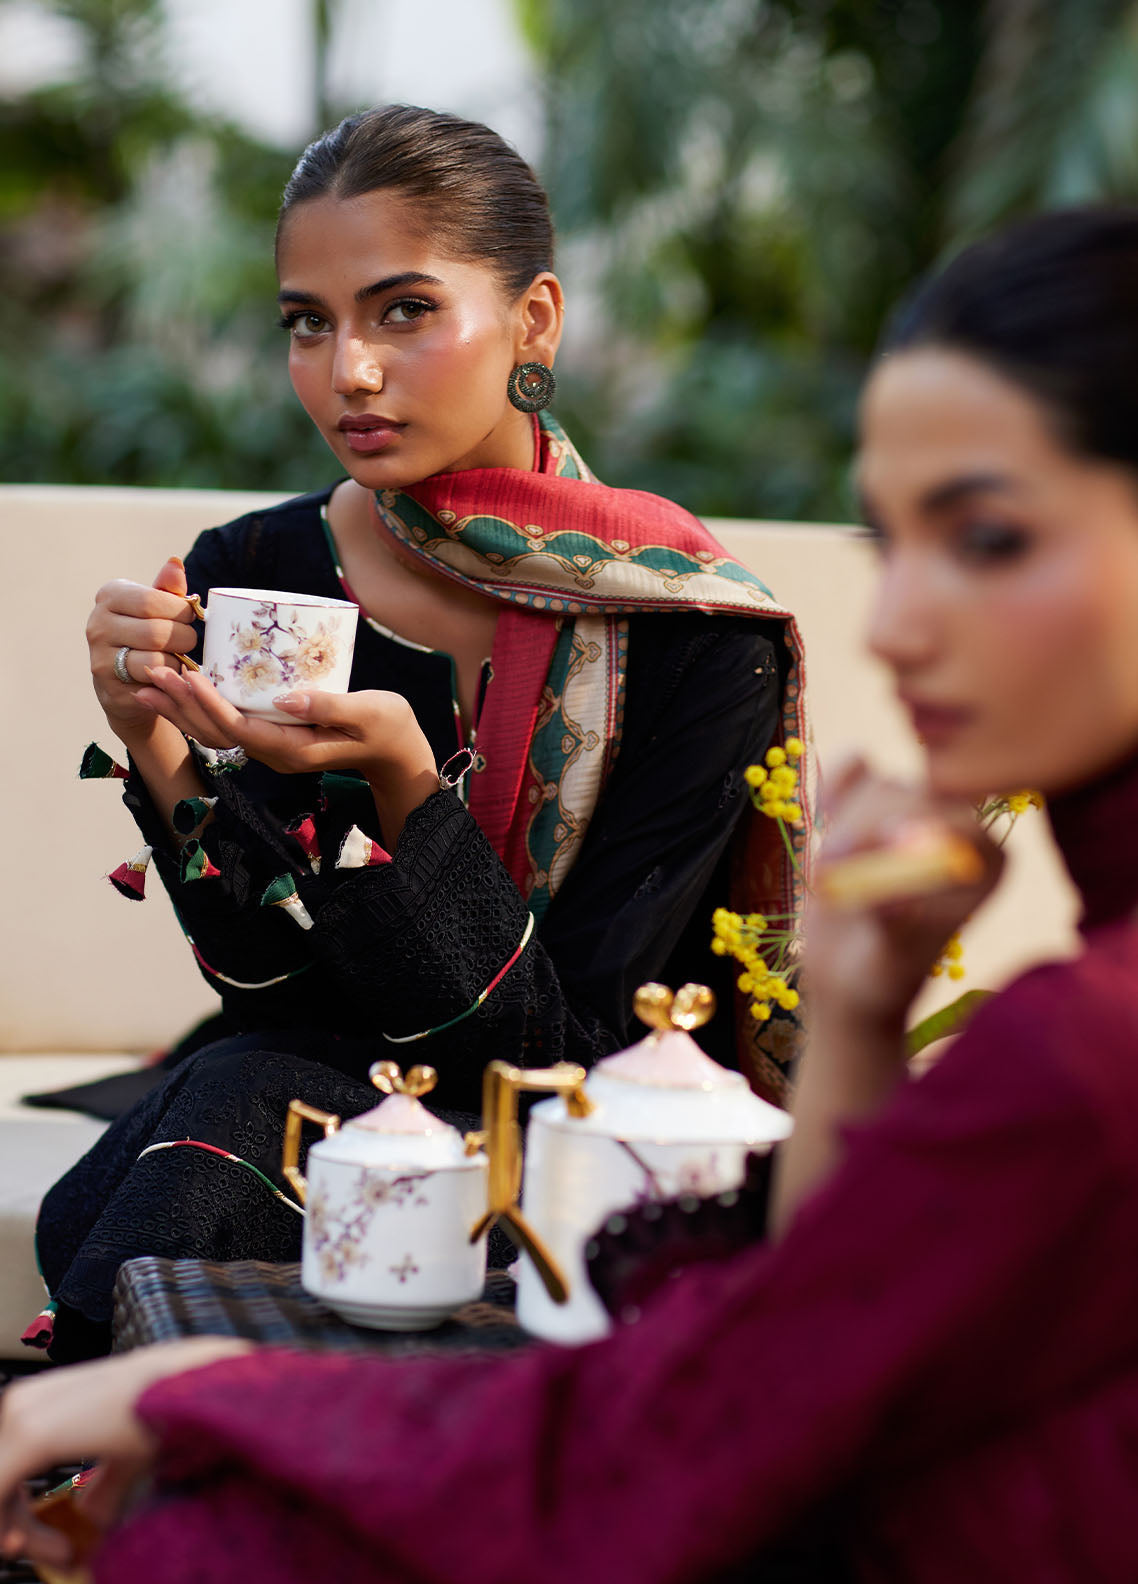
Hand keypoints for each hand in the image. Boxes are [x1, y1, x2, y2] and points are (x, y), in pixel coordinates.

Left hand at [0, 1339, 252, 1567]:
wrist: (182, 1384)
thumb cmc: (161, 1406)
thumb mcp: (124, 1456)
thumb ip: (103, 1483)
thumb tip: (92, 1512)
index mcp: (38, 1401)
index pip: (5, 1470)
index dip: (15, 1515)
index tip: (52, 1542)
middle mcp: (21, 1402)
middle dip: (18, 1527)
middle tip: (59, 1554)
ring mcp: (21, 1416)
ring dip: (17, 1533)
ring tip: (61, 1553)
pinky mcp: (28, 1436)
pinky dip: (7, 1529)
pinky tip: (32, 1546)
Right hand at [86, 556, 198, 741]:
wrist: (128, 683)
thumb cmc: (148, 635)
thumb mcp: (158, 608)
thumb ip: (168, 588)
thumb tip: (176, 562)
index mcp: (110, 595)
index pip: (154, 600)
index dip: (181, 611)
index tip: (188, 618)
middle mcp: (97, 624)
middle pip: (158, 632)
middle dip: (184, 638)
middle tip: (188, 641)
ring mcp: (99, 658)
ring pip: (156, 658)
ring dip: (178, 661)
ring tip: (179, 658)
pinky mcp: (110, 689)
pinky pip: (154, 682)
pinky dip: (171, 679)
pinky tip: (171, 675)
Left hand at [142, 667, 435, 781]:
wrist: (396, 751)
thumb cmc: (387, 726)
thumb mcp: (369, 712)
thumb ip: (331, 705)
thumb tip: (286, 697)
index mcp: (293, 750)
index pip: (239, 728)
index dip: (210, 704)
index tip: (187, 676)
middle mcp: (275, 753)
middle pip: (216, 732)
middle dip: (182, 705)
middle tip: (150, 674)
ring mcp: (273, 747)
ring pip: (216, 731)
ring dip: (183, 708)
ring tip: (151, 683)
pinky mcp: (275, 736)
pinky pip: (230, 723)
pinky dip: (203, 706)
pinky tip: (186, 688)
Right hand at [804, 759, 1002, 1031]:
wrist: (846, 977)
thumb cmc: (877, 978)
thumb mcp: (888, 957)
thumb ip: (897, 917)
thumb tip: (897, 879)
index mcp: (986, 865)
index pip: (965, 821)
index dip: (924, 823)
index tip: (883, 843)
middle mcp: (960, 832)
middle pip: (920, 796)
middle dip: (868, 828)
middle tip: (829, 870)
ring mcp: (916, 813)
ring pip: (881, 788)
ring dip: (844, 827)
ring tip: (827, 880)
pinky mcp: (875, 805)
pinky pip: (858, 768)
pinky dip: (837, 781)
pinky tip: (824, 812)